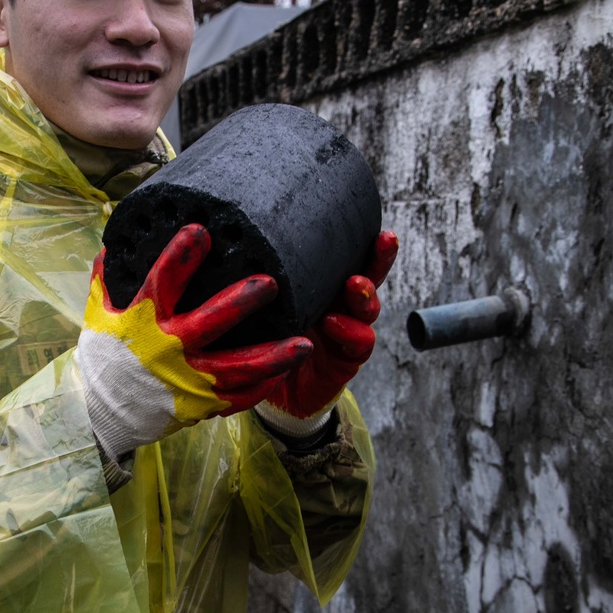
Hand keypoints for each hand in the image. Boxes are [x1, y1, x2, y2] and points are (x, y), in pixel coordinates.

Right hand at [77, 224, 311, 460]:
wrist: (102, 413)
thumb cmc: (105, 356)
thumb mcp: (99, 314)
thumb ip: (109, 278)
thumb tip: (114, 243)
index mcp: (142, 321)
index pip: (161, 282)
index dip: (180, 257)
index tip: (201, 231)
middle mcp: (167, 350)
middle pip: (209, 323)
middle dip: (240, 302)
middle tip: (270, 283)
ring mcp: (186, 380)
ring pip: (236, 368)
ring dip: (272, 357)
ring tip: (304, 343)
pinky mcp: (199, 404)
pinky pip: (238, 398)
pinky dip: (263, 387)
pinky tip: (286, 371)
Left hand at [262, 230, 398, 426]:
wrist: (271, 394)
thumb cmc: (263, 342)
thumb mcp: (259, 308)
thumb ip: (255, 283)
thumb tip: (228, 241)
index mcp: (320, 290)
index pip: (344, 260)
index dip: (358, 239)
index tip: (366, 218)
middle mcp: (339, 306)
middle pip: (368, 277)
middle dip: (379, 258)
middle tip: (385, 239)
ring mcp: (347, 333)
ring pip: (368, 310)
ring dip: (365, 296)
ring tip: (355, 284)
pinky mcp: (346, 361)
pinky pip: (358, 344)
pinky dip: (350, 333)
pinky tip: (334, 323)